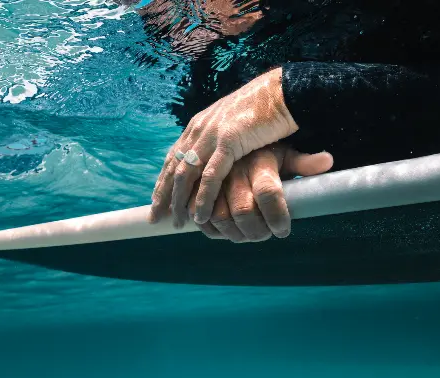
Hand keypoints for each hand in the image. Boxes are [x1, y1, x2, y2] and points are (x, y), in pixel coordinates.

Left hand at [148, 67, 298, 226]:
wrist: (283, 93)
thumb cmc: (263, 111)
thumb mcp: (233, 126)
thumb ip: (220, 141)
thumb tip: (217, 161)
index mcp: (198, 125)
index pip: (173, 157)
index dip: (163, 181)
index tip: (157, 202)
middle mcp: (199, 129)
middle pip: (174, 168)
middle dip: (164, 195)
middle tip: (156, 217)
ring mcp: (211, 135)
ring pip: (186, 174)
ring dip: (180, 201)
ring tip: (177, 222)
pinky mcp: (228, 141)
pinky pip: (211, 176)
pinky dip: (203, 197)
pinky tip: (200, 214)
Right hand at [187, 144, 332, 241]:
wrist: (231, 125)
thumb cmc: (263, 146)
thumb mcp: (285, 151)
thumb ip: (303, 162)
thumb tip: (328, 160)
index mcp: (259, 159)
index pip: (269, 192)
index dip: (278, 217)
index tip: (283, 231)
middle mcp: (234, 167)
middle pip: (243, 210)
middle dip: (255, 232)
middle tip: (262, 237)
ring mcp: (211, 176)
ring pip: (217, 215)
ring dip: (232, 233)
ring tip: (242, 238)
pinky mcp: (195, 182)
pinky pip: (196, 212)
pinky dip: (207, 227)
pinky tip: (220, 231)